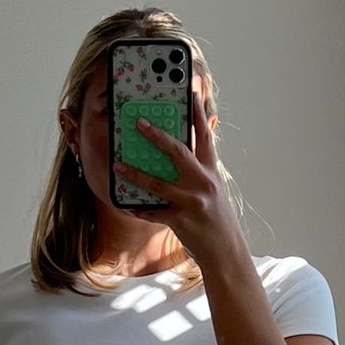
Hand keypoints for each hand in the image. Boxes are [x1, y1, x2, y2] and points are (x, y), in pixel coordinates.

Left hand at [113, 89, 244, 270]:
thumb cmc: (217, 219)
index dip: (198, 113)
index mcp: (211, 171)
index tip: (190, 92)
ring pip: (159, 183)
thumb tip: (194, 145)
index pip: (205, 136)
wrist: (226, 252)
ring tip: (118, 165)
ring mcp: (192, 202)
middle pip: (178, 152)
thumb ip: (204, 166)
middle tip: (139, 122)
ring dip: (135, 174)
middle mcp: (203, 183)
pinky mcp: (181, 221)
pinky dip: (139, 209)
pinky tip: (126, 205)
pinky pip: (154, 213)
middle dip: (157, 136)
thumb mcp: (215, 188)